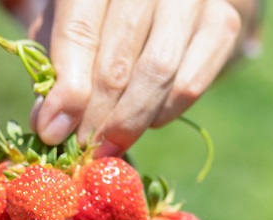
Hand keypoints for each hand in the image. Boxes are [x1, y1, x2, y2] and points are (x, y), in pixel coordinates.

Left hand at [29, 0, 248, 155]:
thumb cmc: (99, 17)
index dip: (67, 90)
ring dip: (129, 121)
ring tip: (109, 145)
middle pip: (117, 61)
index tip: (53, 133)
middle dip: (96, 116)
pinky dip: (164, 112)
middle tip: (84, 149)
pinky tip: (146, 120)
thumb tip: (50, 126)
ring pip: (157, 74)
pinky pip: (190, 83)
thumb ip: (55, 72)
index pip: (79, 33)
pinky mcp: (221, 22)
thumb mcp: (65, 31)